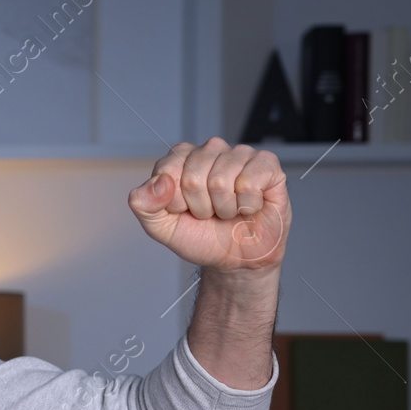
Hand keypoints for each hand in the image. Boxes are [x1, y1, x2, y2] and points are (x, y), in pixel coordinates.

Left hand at [128, 137, 289, 272]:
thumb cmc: (200, 237)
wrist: (235, 258)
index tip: (183, 210)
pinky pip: (250, 182)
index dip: (174, 200)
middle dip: (200, 206)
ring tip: (228, 210)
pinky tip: (248, 205)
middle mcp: (210, 151)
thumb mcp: (161, 227)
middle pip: (194, 176)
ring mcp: (239, 155)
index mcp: (181, 159)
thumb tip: (157, 182)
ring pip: (221, 180)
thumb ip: (144, 204)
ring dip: (224, 208)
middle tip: (209, 213)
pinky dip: (247, 204)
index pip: (168, 169)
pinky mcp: (266, 164)